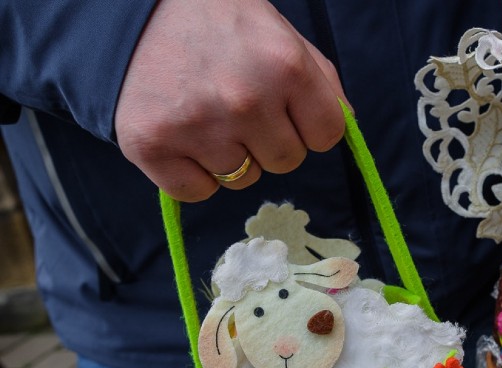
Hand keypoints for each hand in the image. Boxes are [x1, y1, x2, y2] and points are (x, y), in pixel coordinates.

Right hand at [115, 0, 346, 200]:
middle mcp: (246, 100)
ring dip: (231, 156)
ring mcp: (198, 126)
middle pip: (287, 162)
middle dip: (270, 140)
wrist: (132, 9)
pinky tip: (182, 135)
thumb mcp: (281, 34)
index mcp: (286, 67)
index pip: (327, 135)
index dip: (309, 126)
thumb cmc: (217, 21)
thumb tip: (344, 126)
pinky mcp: (152, 146)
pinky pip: (198, 192)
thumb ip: (320, 81)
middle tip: (238, 105)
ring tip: (206, 112)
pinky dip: (193, 174)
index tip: (286, 109)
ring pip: (242, 179)